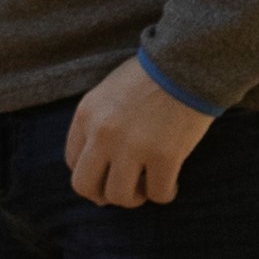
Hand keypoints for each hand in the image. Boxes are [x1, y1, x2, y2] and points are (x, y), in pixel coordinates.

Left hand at [63, 59, 209, 207]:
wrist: (187, 61)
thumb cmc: (152, 73)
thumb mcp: (109, 91)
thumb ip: (99, 121)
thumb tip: (101, 158)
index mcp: (86, 115)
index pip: (71, 161)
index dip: (91, 172)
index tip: (108, 171)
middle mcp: (102, 134)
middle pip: (84, 186)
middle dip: (103, 194)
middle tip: (123, 188)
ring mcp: (132, 147)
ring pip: (119, 197)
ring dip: (134, 197)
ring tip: (148, 185)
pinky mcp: (164, 156)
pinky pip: (158, 194)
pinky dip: (165, 193)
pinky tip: (173, 181)